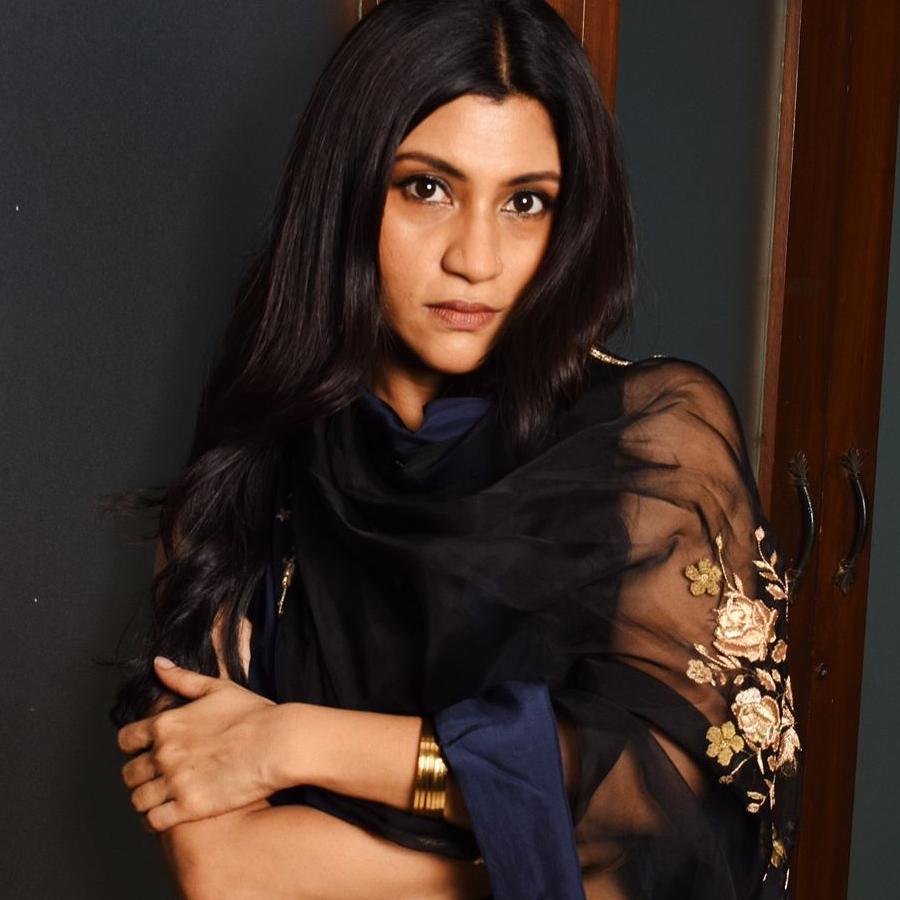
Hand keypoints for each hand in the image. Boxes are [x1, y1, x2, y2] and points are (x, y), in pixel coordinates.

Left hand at [117, 656, 284, 832]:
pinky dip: (154, 820)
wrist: (279, 743)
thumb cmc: (253, 715)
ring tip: (161, 797)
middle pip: (128, 773)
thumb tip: (158, 664)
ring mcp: (175, 782)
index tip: (146, 750)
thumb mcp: (217, 688)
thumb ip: (182, 678)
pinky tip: (168, 814)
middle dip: (140, 775)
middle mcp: (164, 754)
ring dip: (145, 799)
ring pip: (137, 800)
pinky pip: (153, 822)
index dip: (133, 746)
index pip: (125, 740)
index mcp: (166, 724)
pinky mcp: (190, 807)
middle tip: (156, 776)